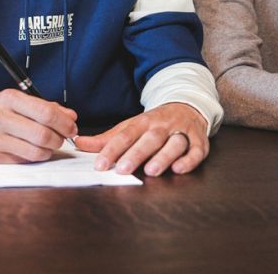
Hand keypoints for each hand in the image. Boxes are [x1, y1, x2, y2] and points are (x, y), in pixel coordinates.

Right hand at [0, 89, 77, 162]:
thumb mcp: (18, 101)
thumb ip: (46, 107)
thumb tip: (70, 117)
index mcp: (9, 99)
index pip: (45, 112)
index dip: (64, 123)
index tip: (71, 128)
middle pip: (42, 134)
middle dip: (59, 139)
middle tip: (62, 139)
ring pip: (35, 151)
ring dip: (49, 150)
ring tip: (49, 145)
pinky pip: (24, 160)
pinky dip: (35, 157)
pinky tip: (34, 150)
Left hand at [74, 103, 208, 175]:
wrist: (187, 106)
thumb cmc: (154, 124)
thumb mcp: (130, 127)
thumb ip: (106, 139)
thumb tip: (78, 144)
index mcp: (143, 122)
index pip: (125, 135)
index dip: (112, 149)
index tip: (100, 164)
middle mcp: (162, 125)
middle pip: (149, 139)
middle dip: (136, 154)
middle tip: (122, 169)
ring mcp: (181, 131)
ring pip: (173, 143)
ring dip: (163, 157)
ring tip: (151, 171)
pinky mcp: (199, 139)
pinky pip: (197, 149)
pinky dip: (189, 159)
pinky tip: (179, 169)